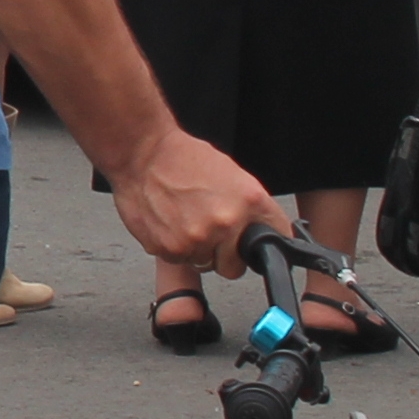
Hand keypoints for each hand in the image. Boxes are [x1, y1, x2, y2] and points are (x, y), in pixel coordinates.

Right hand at [107, 127, 288, 276]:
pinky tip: (168, 222)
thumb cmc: (182, 157)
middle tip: (208, 233)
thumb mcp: (232, 174)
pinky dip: (172, 246)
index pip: (276, 239)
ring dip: (195, 249)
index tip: (253, 244)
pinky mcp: (168, 248)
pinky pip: (177, 259)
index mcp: (249, 203)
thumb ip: (250, 207)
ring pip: (203, 264)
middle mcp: (225, 224)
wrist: (141, 151)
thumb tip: (261, 231)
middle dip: (223, 255)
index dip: (262, 244)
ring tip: (183, 220)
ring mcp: (196, 239)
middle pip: (233, 267)